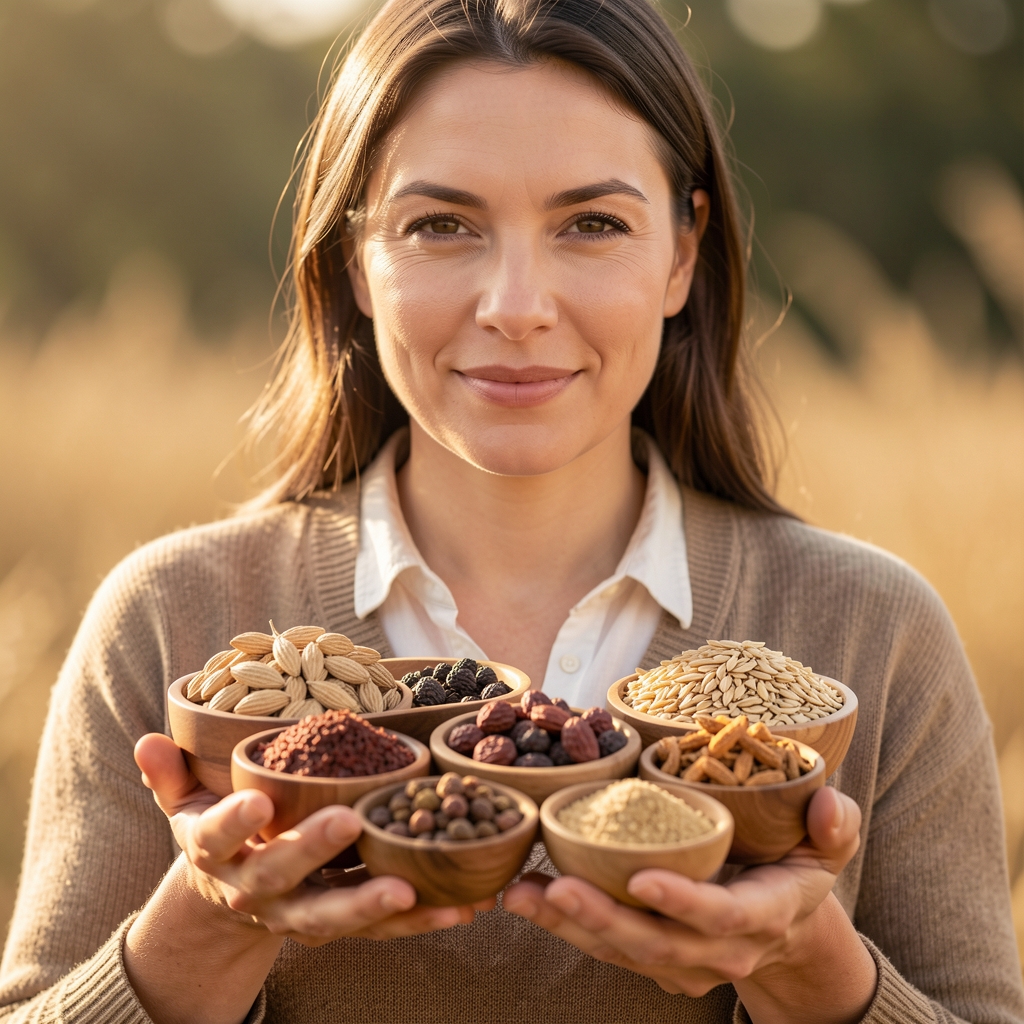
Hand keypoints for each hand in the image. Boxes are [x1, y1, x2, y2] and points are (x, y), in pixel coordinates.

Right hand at [134, 733, 487, 943]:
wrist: (228, 904)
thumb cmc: (217, 836)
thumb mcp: (186, 807)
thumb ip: (170, 777)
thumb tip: (147, 740)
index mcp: (214, 855)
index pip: (215, 839)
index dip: (233, 824)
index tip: (255, 805)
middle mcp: (253, 890)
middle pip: (279, 876)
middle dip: (312, 850)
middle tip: (349, 822)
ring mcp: (295, 914)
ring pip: (334, 914)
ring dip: (376, 904)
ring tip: (417, 889)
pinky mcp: (336, 927)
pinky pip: (377, 930)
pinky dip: (418, 921)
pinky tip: (459, 908)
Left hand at [504, 787, 875, 1023]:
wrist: (782, 924)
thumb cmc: (798, 868)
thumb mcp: (830, 847)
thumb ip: (837, 825)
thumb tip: (828, 802)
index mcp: (760, 916)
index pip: (721, 917)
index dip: (684, 902)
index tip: (642, 879)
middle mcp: (717, 951)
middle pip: (657, 944)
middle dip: (604, 920)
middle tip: (558, 887)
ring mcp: (680, 962)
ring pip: (619, 951)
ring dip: (567, 924)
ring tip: (521, 893)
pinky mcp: (649, 958)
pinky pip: (603, 946)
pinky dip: (562, 922)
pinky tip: (525, 892)